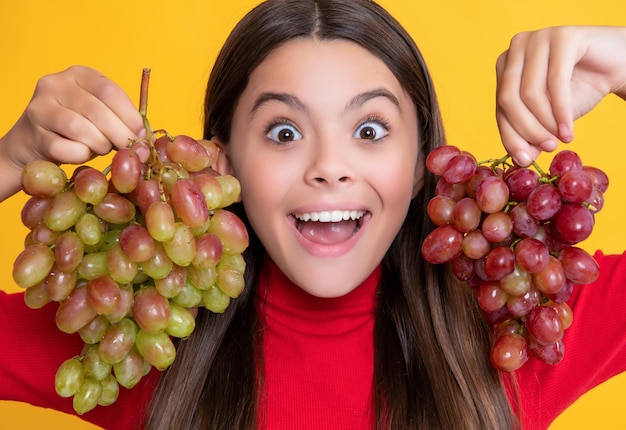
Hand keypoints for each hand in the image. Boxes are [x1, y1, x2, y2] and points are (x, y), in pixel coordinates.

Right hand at [0, 65, 144, 199]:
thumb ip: (121, 119)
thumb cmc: (75, 129)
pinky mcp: (33, 134)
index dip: (130, 116)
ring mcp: (40, 108)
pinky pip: (66, 149)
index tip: (140, 134)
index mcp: (78, 74)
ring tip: (102, 149)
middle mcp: (55, 84)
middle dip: (119, 134)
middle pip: (97, 111)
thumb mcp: (99, 114)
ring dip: (100, 145)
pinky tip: (81, 154)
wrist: (31, 144)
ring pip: (80, 129)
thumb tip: (145, 143)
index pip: (109, 91)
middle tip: (127, 149)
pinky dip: (80, 156)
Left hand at [496, 26, 625, 165]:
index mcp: (506, 64)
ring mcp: (539, 38)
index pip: (500, 106)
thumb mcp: (550, 117)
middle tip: (547, 149)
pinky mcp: (563, 36)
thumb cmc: (580, 89)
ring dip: (546, 123)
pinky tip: (568, 131)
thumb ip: (532, 134)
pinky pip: (555, 82)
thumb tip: (521, 160)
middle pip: (508, 99)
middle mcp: (517, 47)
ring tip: (561, 139)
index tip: (526, 161)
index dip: (511, 136)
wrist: (620, 65)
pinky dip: (561, 112)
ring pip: (529, 92)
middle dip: (527, 130)